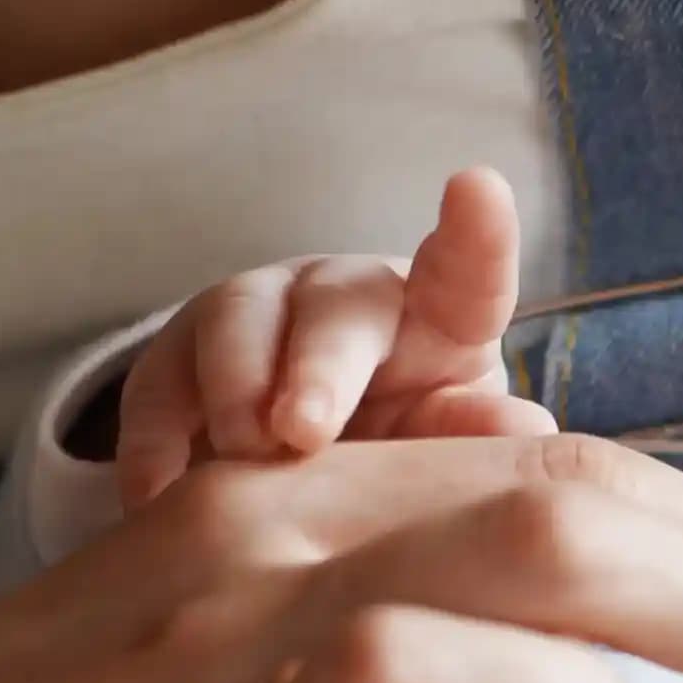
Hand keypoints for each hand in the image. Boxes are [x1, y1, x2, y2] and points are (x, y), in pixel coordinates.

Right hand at [115, 168, 554, 507]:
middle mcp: (347, 297)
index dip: (477, 232)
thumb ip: (479, 435)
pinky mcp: (178, 358)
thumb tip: (527, 429)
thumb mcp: (451, 444)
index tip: (479, 187)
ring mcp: (258, 315)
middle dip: (316, 366)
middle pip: (335, 307)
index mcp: (440, 317)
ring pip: (235, 322)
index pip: (467, 272)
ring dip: (234, 393)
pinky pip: (158, 385)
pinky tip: (156, 495)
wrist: (311, 469)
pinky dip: (155, 443)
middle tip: (298, 433)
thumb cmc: (412, 443)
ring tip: (246, 463)